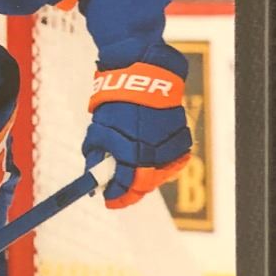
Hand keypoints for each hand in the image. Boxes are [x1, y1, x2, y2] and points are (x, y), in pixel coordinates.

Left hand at [82, 61, 191, 209]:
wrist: (146, 75)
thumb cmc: (118, 102)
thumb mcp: (100, 129)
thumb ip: (97, 155)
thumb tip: (93, 178)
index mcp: (132, 154)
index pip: (125, 187)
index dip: (116, 196)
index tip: (108, 199)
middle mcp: (155, 155)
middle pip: (144, 185)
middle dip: (130, 190)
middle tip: (119, 191)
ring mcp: (171, 149)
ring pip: (160, 175)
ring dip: (145, 176)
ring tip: (132, 171)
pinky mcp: (183, 139)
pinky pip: (173, 160)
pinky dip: (161, 163)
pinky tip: (150, 160)